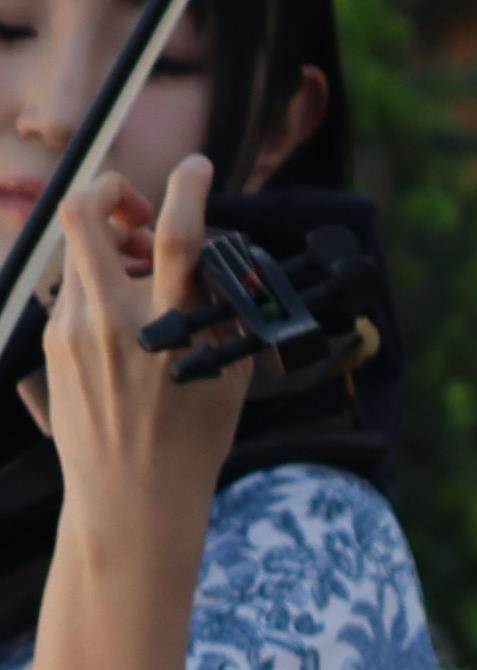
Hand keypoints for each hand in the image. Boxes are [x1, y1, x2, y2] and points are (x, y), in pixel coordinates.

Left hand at [30, 157, 244, 540]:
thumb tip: (213, 259)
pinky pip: (72, 287)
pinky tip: (118, 315)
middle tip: (136, 207)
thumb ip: (220, 311)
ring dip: (107, 241)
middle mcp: (117, 321)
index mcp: (171, 329)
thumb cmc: (189, 443)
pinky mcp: (56, 341)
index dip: (187, 187)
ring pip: (77, 247)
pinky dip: (97, 284)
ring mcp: (77, 329)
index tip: (197, 169)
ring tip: (134, 267)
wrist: (133, 500)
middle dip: (111, 188)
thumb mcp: (227, 376)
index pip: (177, 236)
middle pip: (87, 212)